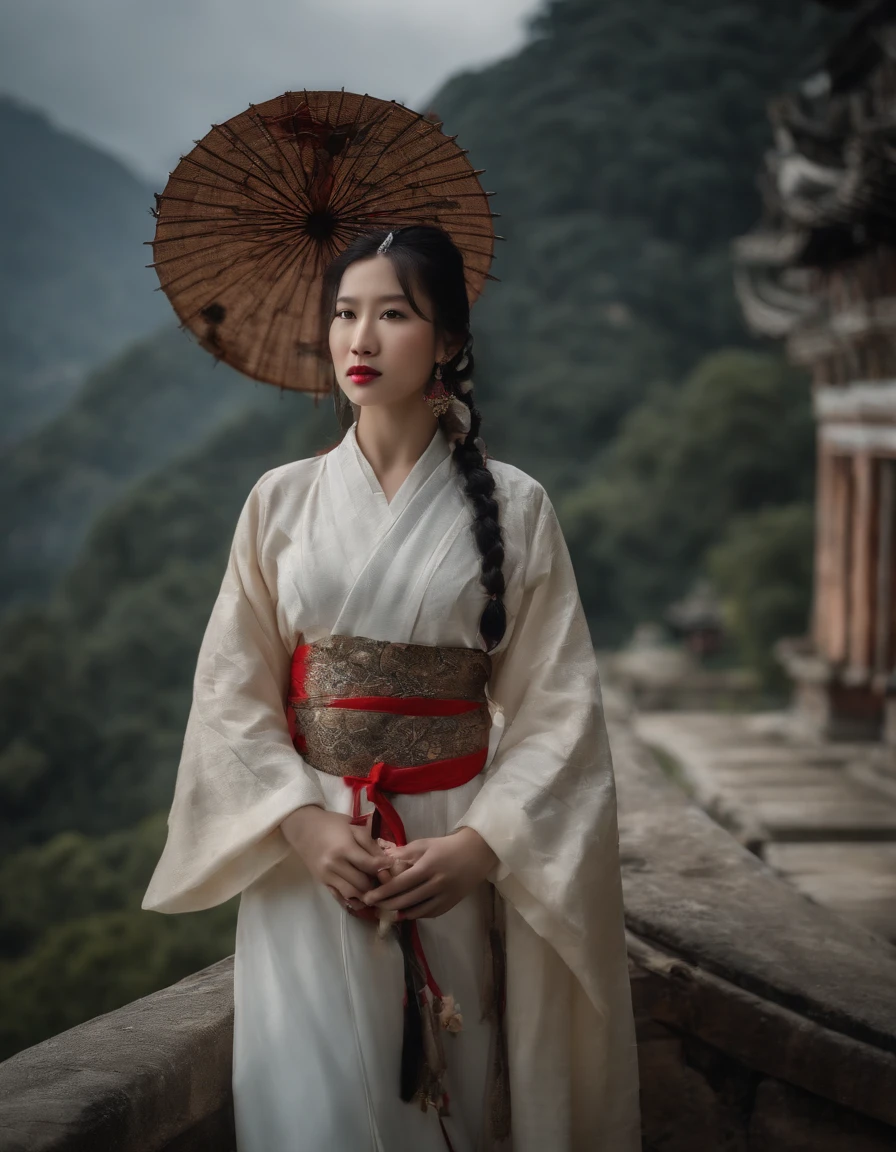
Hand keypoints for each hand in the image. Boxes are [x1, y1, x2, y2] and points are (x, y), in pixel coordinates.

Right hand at [281, 806, 390, 909]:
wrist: (304, 828)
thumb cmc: (331, 824)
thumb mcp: (354, 827)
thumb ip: (370, 844)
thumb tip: (386, 862)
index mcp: (344, 849)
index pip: (370, 865)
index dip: (384, 868)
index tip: (392, 866)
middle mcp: (334, 866)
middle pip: (362, 884)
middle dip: (376, 882)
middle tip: (383, 878)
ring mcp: (327, 877)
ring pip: (352, 894)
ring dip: (365, 893)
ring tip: (373, 886)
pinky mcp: (323, 883)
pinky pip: (340, 898)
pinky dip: (353, 900)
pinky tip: (361, 896)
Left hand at [362, 827, 497, 919]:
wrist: (476, 853)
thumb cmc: (447, 846)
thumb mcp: (424, 844)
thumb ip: (404, 853)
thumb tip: (383, 859)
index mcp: (427, 867)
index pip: (400, 884)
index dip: (382, 892)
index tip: (368, 897)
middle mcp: (436, 884)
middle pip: (406, 900)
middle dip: (386, 905)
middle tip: (373, 906)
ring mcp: (445, 896)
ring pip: (417, 910)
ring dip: (399, 912)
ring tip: (385, 912)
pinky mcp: (450, 903)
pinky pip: (429, 913)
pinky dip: (416, 914)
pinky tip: (406, 913)